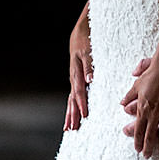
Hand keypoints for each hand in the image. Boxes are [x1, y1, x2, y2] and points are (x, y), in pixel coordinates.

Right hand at [64, 16, 91, 131]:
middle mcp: (74, 77)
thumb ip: (89, 66)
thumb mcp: (88, 50)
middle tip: (72, 128)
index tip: (84, 115)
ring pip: (70, 99)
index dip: (81, 104)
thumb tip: (89, 80)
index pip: (79, 92)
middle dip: (72, 114)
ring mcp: (74, 78)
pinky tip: (72, 114)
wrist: (81, 30)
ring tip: (68, 127)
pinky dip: (72, 106)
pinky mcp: (76, 78)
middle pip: (72, 99)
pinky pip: (72, 95)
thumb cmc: (86, 39)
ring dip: (70, 113)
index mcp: (77, 72)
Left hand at [121, 51, 158, 157]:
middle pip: (150, 136)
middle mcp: (154, 114)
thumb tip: (121, 103)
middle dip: (148, 148)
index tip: (137, 149)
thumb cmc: (152, 74)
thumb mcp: (137, 85)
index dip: (137, 140)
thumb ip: (129, 96)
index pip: (139, 129)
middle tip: (146, 156)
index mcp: (143, 109)